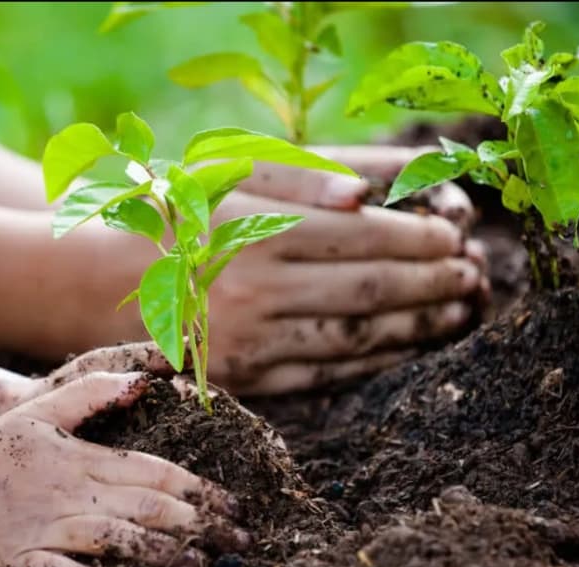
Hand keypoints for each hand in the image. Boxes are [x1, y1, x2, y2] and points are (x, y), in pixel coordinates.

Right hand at [0, 372, 246, 566]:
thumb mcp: (46, 412)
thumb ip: (96, 395)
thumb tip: (146, 382)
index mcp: (90, 461)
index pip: (159, 473)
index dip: (202, 490)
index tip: (236, 507)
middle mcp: (79, 494)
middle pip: (150, 508)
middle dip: (200, 526)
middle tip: (240, 543)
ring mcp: (51, 528)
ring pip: (117, 540)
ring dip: (160, 554)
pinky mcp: (23, 561)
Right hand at [201, 145, 488, 394]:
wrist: (106, 281)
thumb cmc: (181, 214)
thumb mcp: (231, 175)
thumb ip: (302, 174)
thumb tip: (366, 193)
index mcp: (254, 229)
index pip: (361, 237)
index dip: (419, 238)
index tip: (456, 235)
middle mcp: (254, 288)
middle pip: (369, 290)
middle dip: (433, 282)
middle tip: (472, 273)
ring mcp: (251, 340)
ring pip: (356, 338)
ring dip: (418, 326)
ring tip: (458, 311)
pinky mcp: (247, 380)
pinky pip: (327, 375)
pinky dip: (378, 362)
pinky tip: (410, 347)